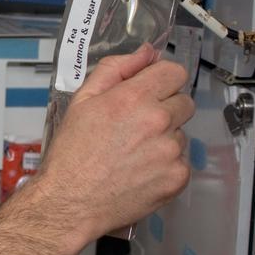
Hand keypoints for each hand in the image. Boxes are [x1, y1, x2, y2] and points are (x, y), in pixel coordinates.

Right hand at [35, 45, 193, 245]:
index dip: (161, 80)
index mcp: (133, 98)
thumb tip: (146, 52)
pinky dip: (165, 165)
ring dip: (164, 139)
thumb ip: (115, 70)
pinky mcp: (178, 177)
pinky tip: (140, 171)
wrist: (70, 202)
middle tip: (136, 127)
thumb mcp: (81, 101)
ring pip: (180, 133)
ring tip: (133, 153)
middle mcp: (158, 121)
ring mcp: (171, 151)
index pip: (174, 72)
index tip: (150, 91)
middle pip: (184, 102)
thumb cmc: (71, 153)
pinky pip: (181, 161)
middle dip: (165, 109)